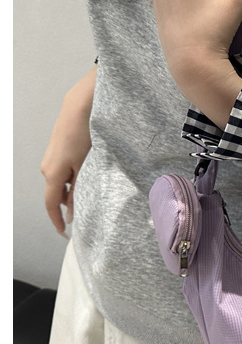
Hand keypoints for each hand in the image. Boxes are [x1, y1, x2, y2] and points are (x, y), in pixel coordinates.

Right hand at [40, 66, 95, 236]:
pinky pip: (63, 173)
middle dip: (70, 205)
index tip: (65, 233)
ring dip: (73, 190)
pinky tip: (86, 176)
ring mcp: (50, 160)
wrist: (79, 110)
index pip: (51, 205)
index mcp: (52, 174)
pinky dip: (73, 179)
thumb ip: (78, 189)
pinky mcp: (56, 153)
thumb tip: (72, 209)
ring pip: (61, 183)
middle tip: (88, 213)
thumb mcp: (84, 166)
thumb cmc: (84, 137)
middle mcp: (47, 169)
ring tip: (92, 191)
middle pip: (57, 195)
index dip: (57, 221)